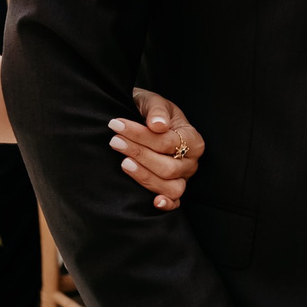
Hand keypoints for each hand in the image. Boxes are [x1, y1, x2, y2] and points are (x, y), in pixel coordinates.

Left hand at [112, 88, 204, 208]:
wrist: (145, 121)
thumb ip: (156, 110)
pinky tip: (153, 202)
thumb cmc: (151, 112)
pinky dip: (166, 204)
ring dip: (144, 176)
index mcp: (192, 139)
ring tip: (124, 163)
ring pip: (170, 186)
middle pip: (168, 167)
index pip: (167, 142)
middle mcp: (191, 161)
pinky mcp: (173, 190)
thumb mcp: (153, 102)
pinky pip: (175, 202)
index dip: (141, 135)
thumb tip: (157, 125)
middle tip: (115, 141)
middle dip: (139, 154)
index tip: (117, 125)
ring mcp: (183, 178)